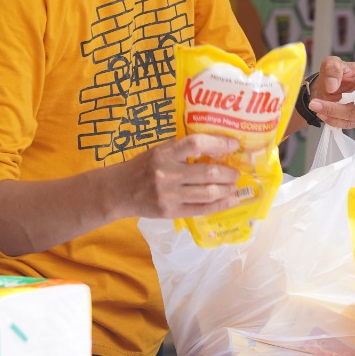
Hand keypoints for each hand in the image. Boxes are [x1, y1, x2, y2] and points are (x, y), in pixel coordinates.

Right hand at [109, 134, 241, 220]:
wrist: (117, 191)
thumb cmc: (142, 167)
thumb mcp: (158, 151)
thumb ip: (182, 149)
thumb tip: (217, 147)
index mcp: (164, 153)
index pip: (196, 144)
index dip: (218, 143)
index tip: (233, 144)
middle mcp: (166, 174)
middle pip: (207, 172)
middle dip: (228, 173)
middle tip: (237, 173)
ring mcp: (168, 195)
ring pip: (207, 193)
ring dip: (227, 189)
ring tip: (234, 186)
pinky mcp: (169, 212)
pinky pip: (201, 209)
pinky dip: (220, 205)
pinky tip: (230, 200)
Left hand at [308, 56, 354, 128]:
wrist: (328, 88)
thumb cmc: (334, 74)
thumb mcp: (330, 63)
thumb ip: (332, 68)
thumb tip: (332, 86)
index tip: (335, 94)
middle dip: (338, 109)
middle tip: (315, 105)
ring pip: (354, 118)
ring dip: (333, 116)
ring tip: (316, 108)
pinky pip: (348, 124)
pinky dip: (334, 120)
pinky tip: (322, 113)